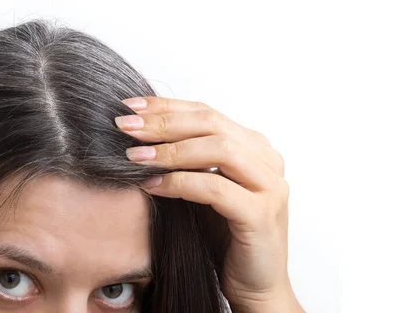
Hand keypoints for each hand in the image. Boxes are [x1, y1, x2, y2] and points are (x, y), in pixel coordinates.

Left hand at [115, 97, 303, 312]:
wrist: (255, 286)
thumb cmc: (224, 235)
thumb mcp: (202, 187)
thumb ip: (186, 159)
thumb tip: (139, 132)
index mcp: (254, 147)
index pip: (206, 112)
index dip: (166, 106)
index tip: (130, 106)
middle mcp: (267, 159)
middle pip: (211, 123)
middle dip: (163, 122)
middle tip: (125, 126)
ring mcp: (269, 186)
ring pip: (218, 149)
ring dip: (169, 150)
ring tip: (133, 156)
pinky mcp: (261, 214)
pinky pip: (215, 188)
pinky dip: (179, 183)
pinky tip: (151, 186)